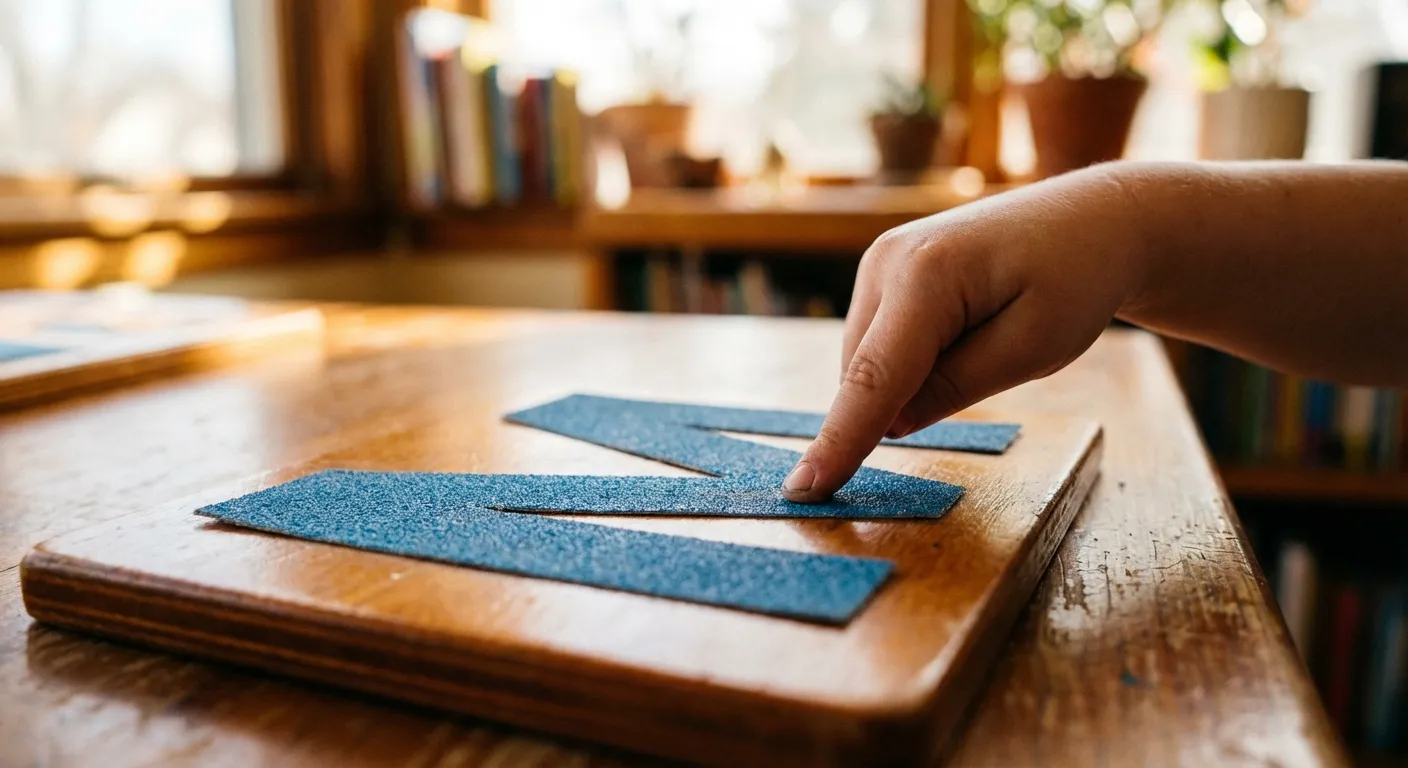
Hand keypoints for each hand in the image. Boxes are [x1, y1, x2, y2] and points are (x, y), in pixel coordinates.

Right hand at [781, 165, 1148, 501]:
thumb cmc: (1074, 279)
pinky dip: (909, 360)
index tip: (803, 491)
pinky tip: (966, 329)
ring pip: (867, 361)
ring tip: (988, 332)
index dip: (839, 440)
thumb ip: (954, 389)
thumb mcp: (1031, 347)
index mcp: (926, 274)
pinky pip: (878, 343)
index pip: (873, 378)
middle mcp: (886, 260)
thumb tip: (890, 425)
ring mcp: (879, 261)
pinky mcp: (882, 271)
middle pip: (867, 372)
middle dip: (905, 400)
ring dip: (909, 379)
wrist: (1092, 219)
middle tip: (994, 361)